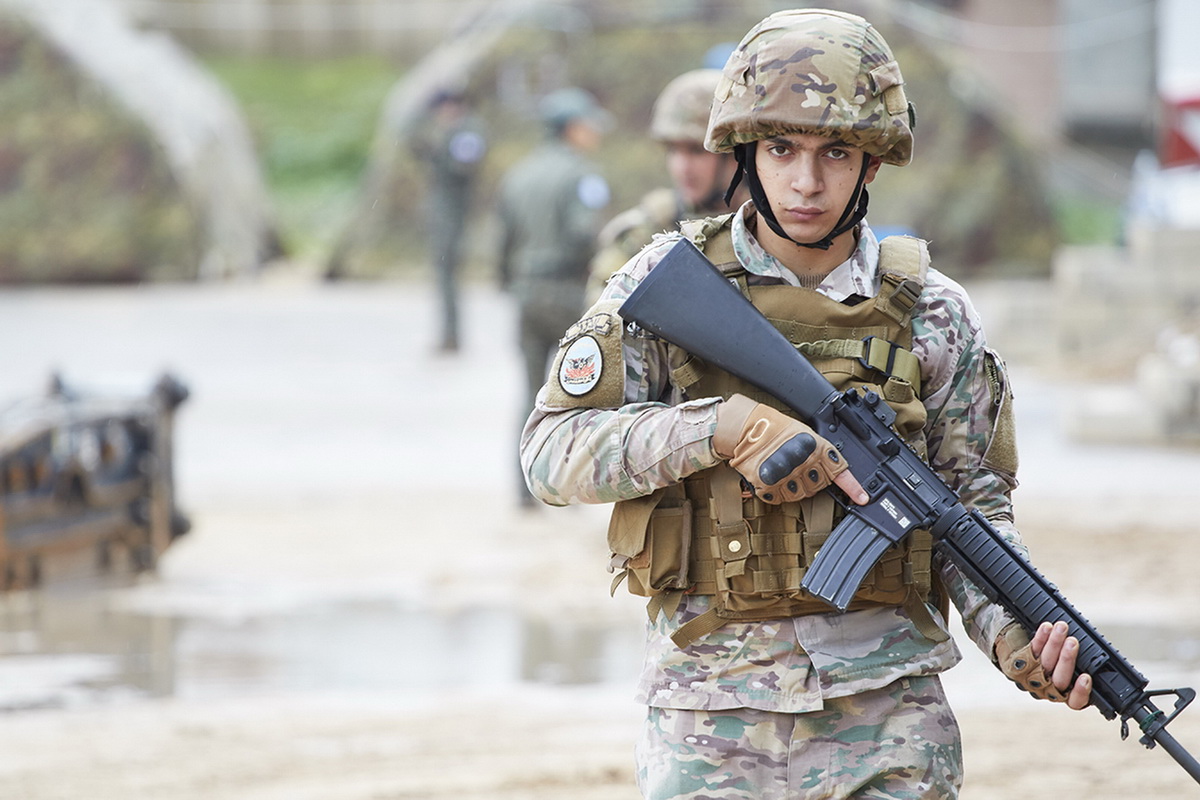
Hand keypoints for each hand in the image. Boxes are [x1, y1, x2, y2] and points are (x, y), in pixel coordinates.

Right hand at [714, 394, 867, 504]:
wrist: (746, 428)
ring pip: (800, 496)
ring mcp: (786, 476)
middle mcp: (803, 463)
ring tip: (784, 469)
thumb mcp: (806, 434)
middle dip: (813, 480)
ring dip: (795, 487)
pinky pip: (780, 498)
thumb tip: (833, 471)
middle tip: (800, 466)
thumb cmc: (776, 428)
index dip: (853, 488)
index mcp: (816, 448)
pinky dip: (777, 491)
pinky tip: (773, 476)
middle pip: (819, 487)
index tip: (862, 499)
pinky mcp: (768, 486)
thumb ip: (821, 453)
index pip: (840, 472)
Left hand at [996, 621, 1091, 709]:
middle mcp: (1049, 690)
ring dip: (1054, 643)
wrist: (1024, 657)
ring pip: (1045, 662)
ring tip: (1062, 628)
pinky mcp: (1020, 662)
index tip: (1086, 677)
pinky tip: (1047, 627)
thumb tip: (1097, 657)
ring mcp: (1033, 678)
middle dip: (1066, 659)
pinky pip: (1031, 649)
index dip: (1081, 691)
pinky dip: (1040, 637)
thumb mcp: (1074, 673)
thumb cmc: (1059, 665)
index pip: (1075, 701)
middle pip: (1059, 678)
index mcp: (1066, 696)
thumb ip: (1082, 669)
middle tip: (1073, 642)